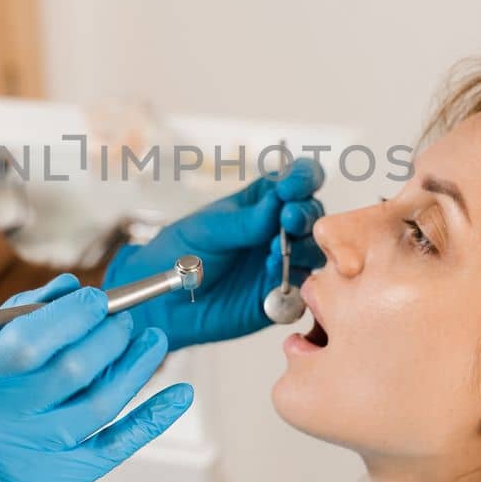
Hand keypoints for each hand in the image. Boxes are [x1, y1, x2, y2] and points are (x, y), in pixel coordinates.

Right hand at [0, 275, 192, 481]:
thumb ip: (18, 316)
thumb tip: (71, 287)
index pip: (30, 342)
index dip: (72, 316)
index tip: (97, 299)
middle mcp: (5, 422)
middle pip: (73, 371)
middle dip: (109, 337)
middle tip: (125, 320)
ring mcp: (35, 456)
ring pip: (100, 405)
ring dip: (135, 367)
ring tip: (152, 341)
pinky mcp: (60, 481)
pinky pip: (116, 447)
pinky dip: (152, 418)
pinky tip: (179, 395)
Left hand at [104, 158, 325, 349]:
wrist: (165, 303)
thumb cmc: (180, 255)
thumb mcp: (208, 230)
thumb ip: (246, 220)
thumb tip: (280, 202)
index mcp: (262, 202)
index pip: (296, 180)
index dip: (302, 178)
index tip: (290, 187)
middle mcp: (278, 229)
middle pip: (312, 214)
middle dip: (304, 214)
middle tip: (288, 220)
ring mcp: (283, 262)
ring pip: (315, 250)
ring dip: (303, 247)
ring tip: (274, 252)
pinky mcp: (282, 294)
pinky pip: (306, 287)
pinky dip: (298, 279)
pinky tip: (275, 276)